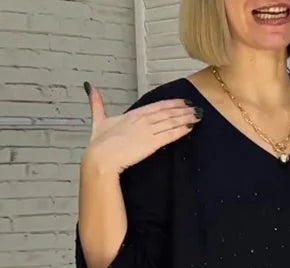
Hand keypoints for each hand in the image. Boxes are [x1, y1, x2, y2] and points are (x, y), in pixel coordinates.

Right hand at [81, 81, 201, 174]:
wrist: (101, 157)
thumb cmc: (99, 143)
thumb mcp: (98, 120)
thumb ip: (97, 103)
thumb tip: (90, 87)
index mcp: (132, 115)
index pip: (156, 106)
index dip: (170, 103)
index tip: (181, 102)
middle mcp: (142, 120)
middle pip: (166, 112)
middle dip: (182, 110)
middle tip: (196, 107)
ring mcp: (147, 131)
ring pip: (171, 122)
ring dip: (186, 118)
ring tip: (198, 116)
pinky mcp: (151, 143)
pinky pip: (169, 134)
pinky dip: (181, 130)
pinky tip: (191, 127)